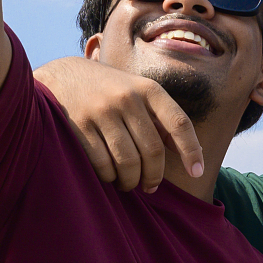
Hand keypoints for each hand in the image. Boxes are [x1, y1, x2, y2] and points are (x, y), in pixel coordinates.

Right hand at [34, 57, 203, 191]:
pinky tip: (109, 176)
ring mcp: (102, 111)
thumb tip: (190, 154)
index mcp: (149, 90)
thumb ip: (162, 119)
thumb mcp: (139, 94)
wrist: (65, 76)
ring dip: (131, 181)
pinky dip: (109, 176)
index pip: (179, 123)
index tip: (197, 172)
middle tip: (150, 186)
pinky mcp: (79, 125)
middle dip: (154, 176)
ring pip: (128, 162)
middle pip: (152, 151)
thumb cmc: (112, 91)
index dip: (191, 151)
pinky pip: (102, 164)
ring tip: (128, 184)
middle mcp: (127, 98)